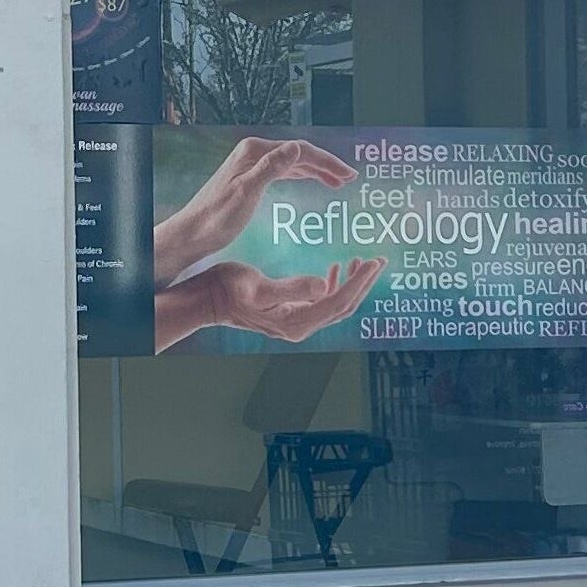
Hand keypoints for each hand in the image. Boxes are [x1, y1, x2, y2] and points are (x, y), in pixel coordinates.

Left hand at [150, 137, 355, 278]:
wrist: (192, 234)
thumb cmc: (216, 218)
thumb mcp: (246, 193)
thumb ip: (271, 169)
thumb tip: (297, 147)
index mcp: (254, 152)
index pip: (300, 150)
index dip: (327, 162)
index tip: (349, 175)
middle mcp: (253, 153)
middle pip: (298, 153)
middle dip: (326, 164)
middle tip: (350, 178)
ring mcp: (251, 164)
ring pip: (292, 162)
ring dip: (316, 170)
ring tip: (339, 182)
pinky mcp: (250, 177)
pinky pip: (283, 171)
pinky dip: (302, 175)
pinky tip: (312, 181)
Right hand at [155, 257, 385, 349]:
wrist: (207, 300)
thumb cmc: (228, 290)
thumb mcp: (258, 286)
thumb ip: (292, 287)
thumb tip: (324, 285)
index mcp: (296, 322)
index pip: (338, 301)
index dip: (359, 282)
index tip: (373, 262)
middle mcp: (300, 326)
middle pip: (343, 306)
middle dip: (363, 283)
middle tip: (379, 260)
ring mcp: (296, 321)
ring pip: (336, 304)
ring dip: (353, 284)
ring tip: (365, 263)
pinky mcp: (291, 312)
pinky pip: (323, 302)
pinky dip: (335, 285)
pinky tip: (337, 269)